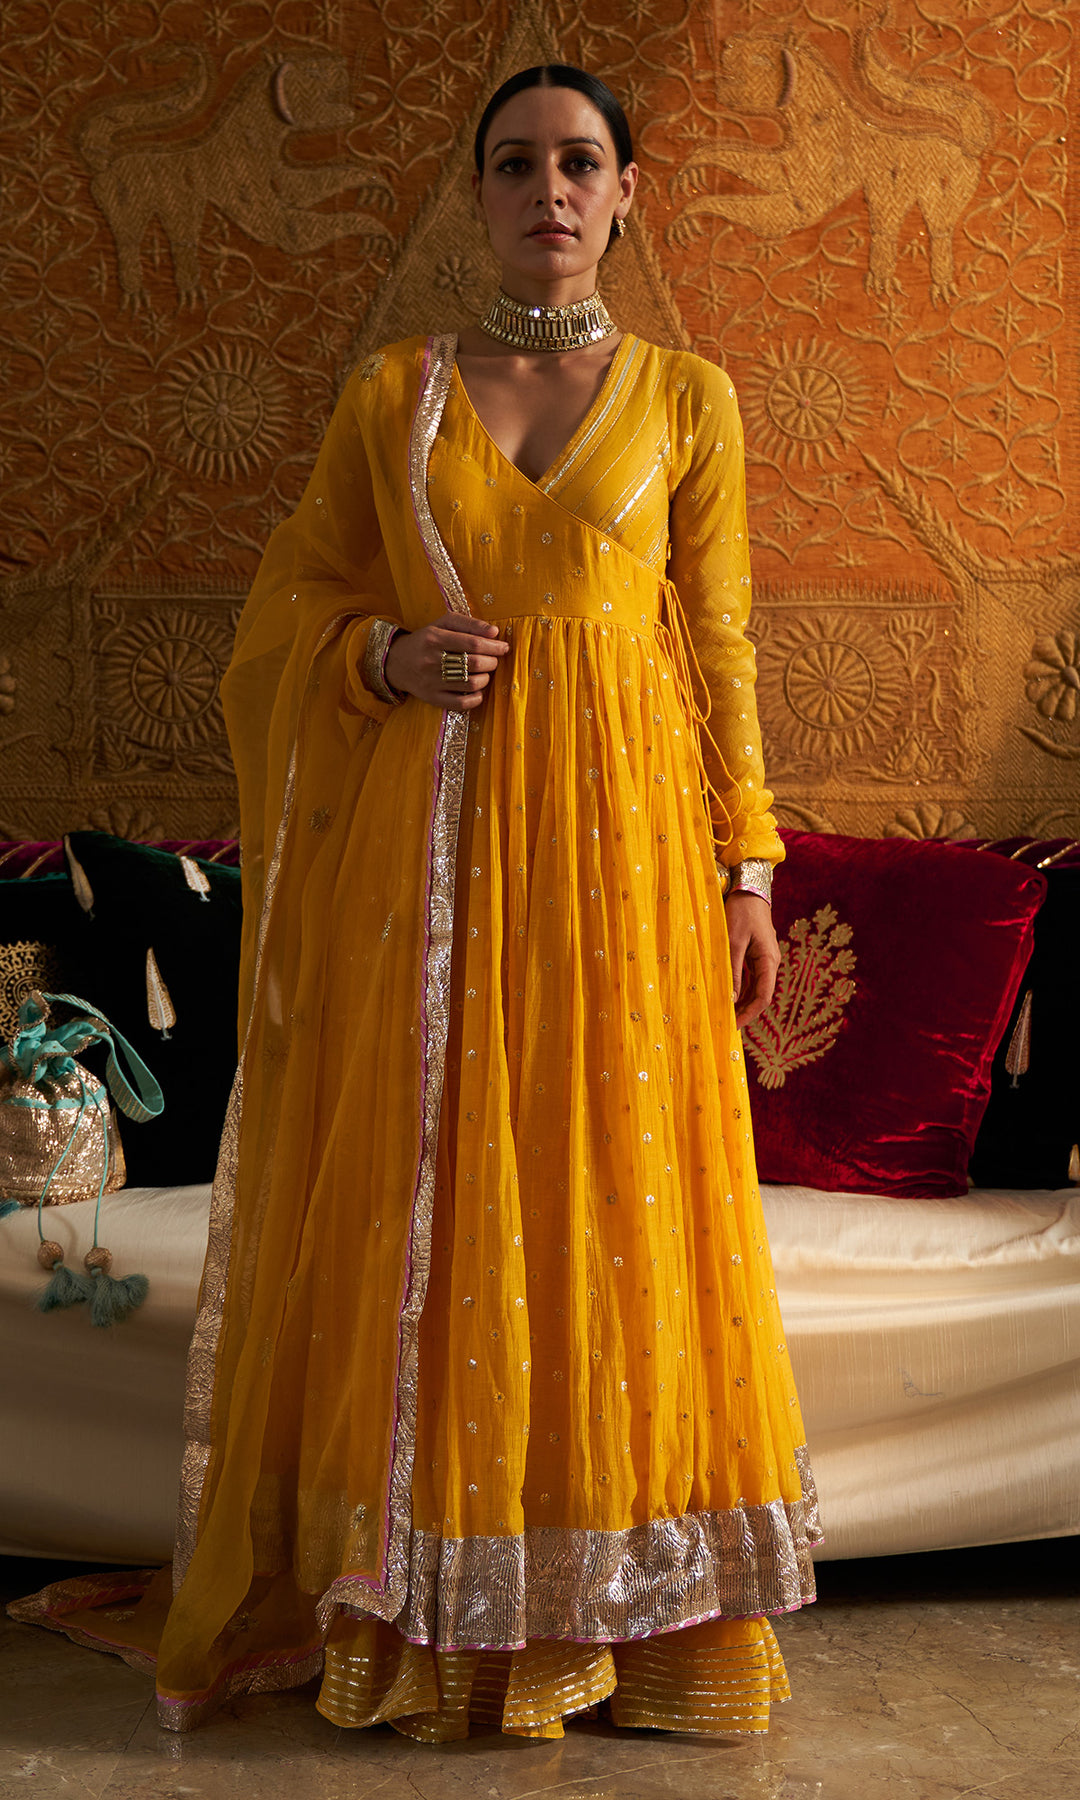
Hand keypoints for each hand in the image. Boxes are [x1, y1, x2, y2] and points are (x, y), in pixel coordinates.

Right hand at [384, 613, 509, 711]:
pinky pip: (462, 703)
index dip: (494, 646)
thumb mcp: (442, 624)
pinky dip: (476, 698)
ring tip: (485, 673)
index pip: (473, 643)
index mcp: (434, 638)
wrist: (396, 662)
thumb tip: (494, 632)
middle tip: (493, 660)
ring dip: (486, 678)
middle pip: (475, 663)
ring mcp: (431, 682)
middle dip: (492, 661)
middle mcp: (431, 660)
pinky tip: (477, 690)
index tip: (503, 647)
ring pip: (472, 684)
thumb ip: (468, 623)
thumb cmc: (426, 640)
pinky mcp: (432, 698)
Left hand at [725, 892, 779, 1029]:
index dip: (749, 1014)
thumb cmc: (741, 913)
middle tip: (725, 1024)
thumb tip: (729, 999)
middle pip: (760, 995)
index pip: (764, 997)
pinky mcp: (756, 954)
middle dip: (744, 1011)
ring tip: (723, 1014)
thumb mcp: (733, 942)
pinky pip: (750, 977)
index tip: (734, 1026)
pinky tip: (726, 996)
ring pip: (755, 987)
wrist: (749, 890)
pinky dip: (739, 988)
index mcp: (769, 960)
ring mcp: (763, 958)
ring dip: (741, 1001)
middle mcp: (770, 962)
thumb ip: (732, 971)